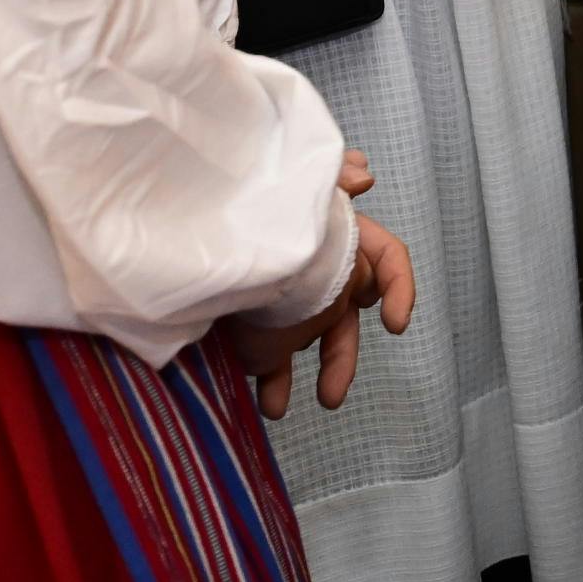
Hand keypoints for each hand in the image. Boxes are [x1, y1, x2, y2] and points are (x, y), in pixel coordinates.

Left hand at [228, 155, 418, 416]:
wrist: (183, 233)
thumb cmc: (244, 213)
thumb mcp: (295, 197)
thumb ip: (334, 190)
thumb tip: (363, 174)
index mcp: (336, 233)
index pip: (387, 255)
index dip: (399, 287)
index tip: (394, 325)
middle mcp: (314, 264)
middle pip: (345, 312)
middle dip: (341, 355)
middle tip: (332, 394)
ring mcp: (280, 289)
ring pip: (307, 335)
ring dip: (298, 374)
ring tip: (282, 407)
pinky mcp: (248, 312)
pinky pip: (269, 349)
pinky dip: (272, 376)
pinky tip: (268, 404)